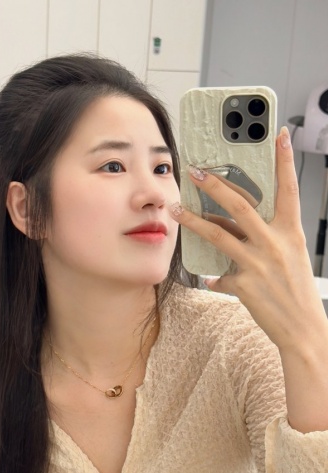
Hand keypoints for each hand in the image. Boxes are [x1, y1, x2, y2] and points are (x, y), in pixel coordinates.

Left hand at [170, 127, 327, 351]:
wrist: (304, 329)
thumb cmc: (296, 290)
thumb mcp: (288, 257)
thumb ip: (261, 240)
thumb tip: (229, 228)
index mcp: (291, 232)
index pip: (289, 189)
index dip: (284, 161)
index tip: (280, 136)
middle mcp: (275, 243)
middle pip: (240, 205)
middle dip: (215, 185)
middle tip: (195, 171)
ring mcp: (258, 263)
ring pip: (219, 234)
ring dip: (193, 221)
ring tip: (175, 209)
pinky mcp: (244, 284)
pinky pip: (220, 274)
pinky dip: (214, 276)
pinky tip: (210, 279)